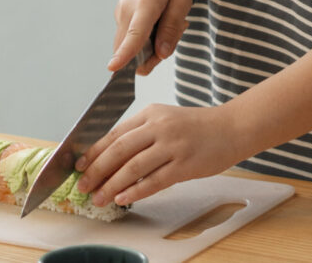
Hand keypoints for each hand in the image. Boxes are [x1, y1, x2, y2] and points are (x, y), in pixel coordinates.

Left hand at [75, 104, 242, 206]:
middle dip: (97, 170)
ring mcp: (173, 146)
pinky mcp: (185, 164)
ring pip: (133, 167)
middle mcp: (160, 127)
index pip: (115, 134)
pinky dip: (136, 190)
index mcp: (151, 113)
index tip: (79, 165)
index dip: (94, 152)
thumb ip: (141, 134)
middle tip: (83, 185)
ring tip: (99, 197)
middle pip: (120, 150)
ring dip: (112, 184)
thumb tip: (110, 157)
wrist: (232, 127)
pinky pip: (155, 180)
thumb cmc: (198, 127)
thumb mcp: (166, 119)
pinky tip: (123, 197)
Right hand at [109, 0, 192, 74]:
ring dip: (154, 44)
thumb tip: (161, 55)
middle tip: (179, 28)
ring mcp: (121, 13)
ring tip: (173, 19)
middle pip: (133, 49)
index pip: (134, 35)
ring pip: (133, 45)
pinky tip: (163, 18)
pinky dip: (148, 36)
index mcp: (144, 4)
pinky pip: (133, 36)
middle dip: (155, 54)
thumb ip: (171, 28)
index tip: (113, 69)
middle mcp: (126, 10)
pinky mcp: (122, 15)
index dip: (125, 54)